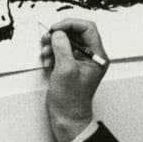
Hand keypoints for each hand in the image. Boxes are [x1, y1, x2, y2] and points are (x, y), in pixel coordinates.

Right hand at [41, 18, 108, 141]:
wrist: (67, 116)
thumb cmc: (71, 99)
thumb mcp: (65, 70)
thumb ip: (62, 48)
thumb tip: (58, 33)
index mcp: (97, 56)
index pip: (88, 28)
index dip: (71, 24)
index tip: (56, 28)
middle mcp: (91, 56)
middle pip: (76, 33)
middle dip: (59, 34)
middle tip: (46, 39)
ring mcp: (80, 60)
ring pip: (67, 41)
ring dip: (53, 43)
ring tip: (45, 52)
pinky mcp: (71, 65)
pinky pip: (62, 50)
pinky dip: (52, 52)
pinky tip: (47, 60)